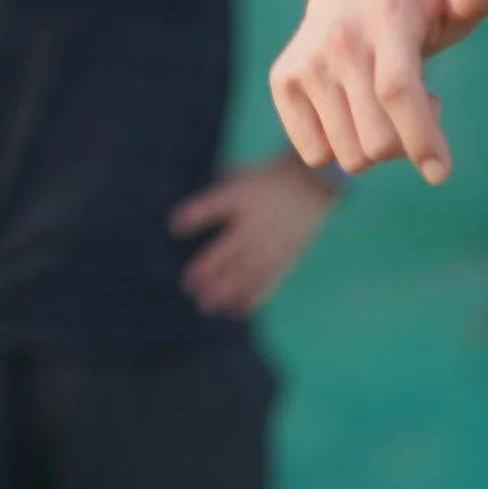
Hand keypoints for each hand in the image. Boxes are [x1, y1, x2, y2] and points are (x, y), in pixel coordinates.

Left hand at [169, 156, 333, 316]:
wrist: (312, 184)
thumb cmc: (267, 179)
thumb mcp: (240, 176)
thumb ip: (216, 195)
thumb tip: (187, 217)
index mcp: (242, 197)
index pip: (214, 205)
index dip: (194, 215)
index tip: (175, 227)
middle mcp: (257, 221)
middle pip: (230, 248)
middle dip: (208, 268)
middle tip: (188, 285)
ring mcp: (272, 242)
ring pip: (247, 271)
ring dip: (226, 291)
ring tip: (206, 306)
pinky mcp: (286, 257)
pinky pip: (269, 280)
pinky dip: (253, 298)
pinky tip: (236, 312)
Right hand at [267, 0, 487, 184]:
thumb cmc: (418, 4)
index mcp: (387, 18)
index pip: (397, 90)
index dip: (420, 138)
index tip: (441, 173)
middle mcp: (340, 38)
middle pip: (377, 141)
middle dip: (406, 143)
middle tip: (417, 107)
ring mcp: (306, 61)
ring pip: (348, 155)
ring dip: (375, 145)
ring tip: (383, 104)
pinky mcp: (284, 81)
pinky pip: (316, 154)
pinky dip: (339, 145)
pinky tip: (352, 110)